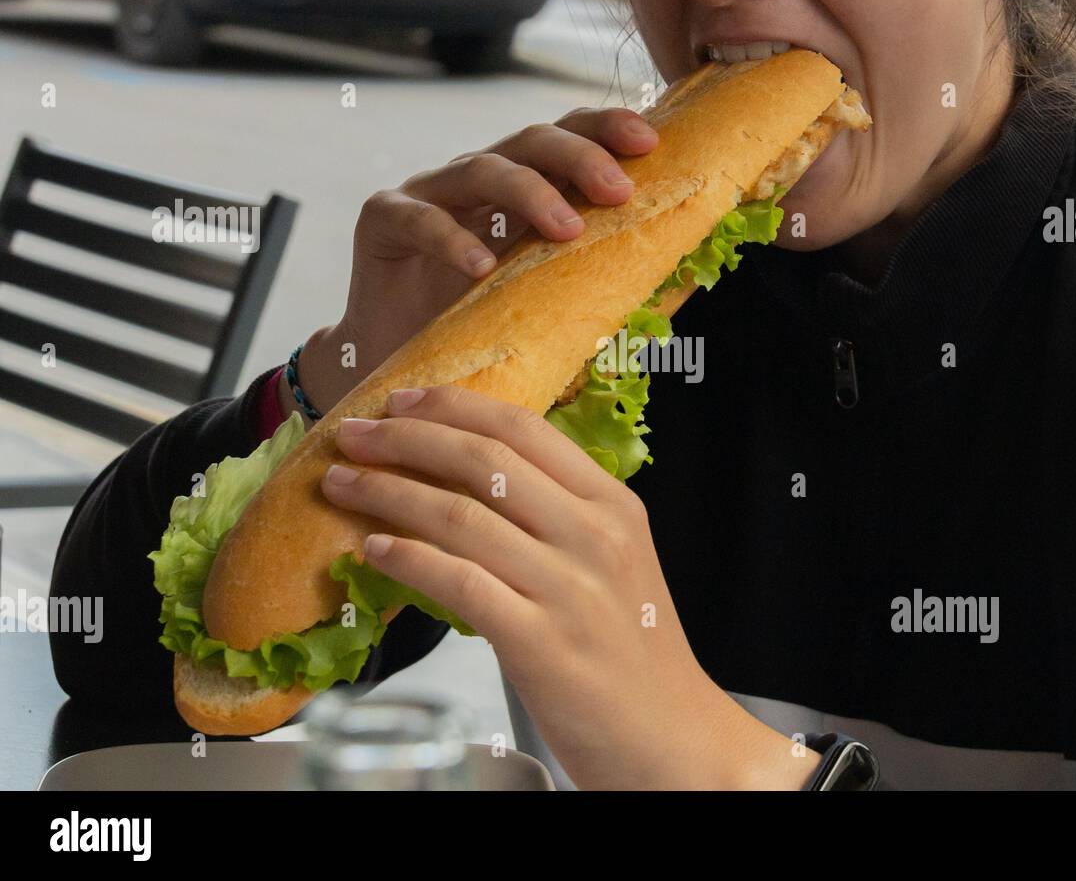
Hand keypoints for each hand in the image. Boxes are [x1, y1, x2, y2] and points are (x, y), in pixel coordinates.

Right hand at [287, 109, 659, 419]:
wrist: (401, 364)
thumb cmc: (480, 331)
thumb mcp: (548, 304)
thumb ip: (598, 283)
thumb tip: (683, 281)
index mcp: (523, 188)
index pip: (569, 138)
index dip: (607, 128)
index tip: (651, 143)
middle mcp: (478, 179)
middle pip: (531, 141)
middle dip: (580, 157)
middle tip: (619, 190)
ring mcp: (429, 193)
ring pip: (482, 169)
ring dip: (530, 192)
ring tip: (567, 229)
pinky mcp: (382, 219)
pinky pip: (419, 217)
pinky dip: (451, 238)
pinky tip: (480, 266)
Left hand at [318, 384, 819, 789]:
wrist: (671, 736)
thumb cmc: (637, 652)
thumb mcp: (616, 561)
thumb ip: (561, 515)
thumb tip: (471, 479)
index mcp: (613, 505)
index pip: (524, 429)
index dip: (453, 407)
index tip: (404, 400)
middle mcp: (593, 535)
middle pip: (483, 461)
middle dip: (405, 439)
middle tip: (354, 434)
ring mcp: (568, 588)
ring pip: (460, 515)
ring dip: (388, 493)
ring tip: (343, 485)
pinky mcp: (539, 643)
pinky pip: (457, 583)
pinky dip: (408, 559)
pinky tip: (374, 550)